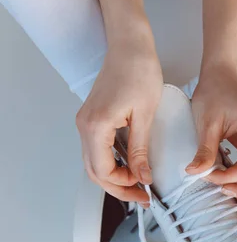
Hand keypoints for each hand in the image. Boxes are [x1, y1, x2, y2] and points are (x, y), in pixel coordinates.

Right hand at [76, 29, 162, 202]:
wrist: (129, 44)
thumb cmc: (139, 71)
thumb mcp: (146, 115)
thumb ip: (140, 150)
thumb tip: (142, 177)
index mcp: (97, 126)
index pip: (104, 171)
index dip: (124, 186)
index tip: (145, 191)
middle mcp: (85, 126)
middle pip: (95, 172)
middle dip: (118, 188)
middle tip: (142, 197)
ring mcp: (85, 123)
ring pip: (94, 163)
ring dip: (114, 178)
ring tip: (138, 185)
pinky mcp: (91, 119)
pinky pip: (96, 150)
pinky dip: (111, 164)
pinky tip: (130, 167)